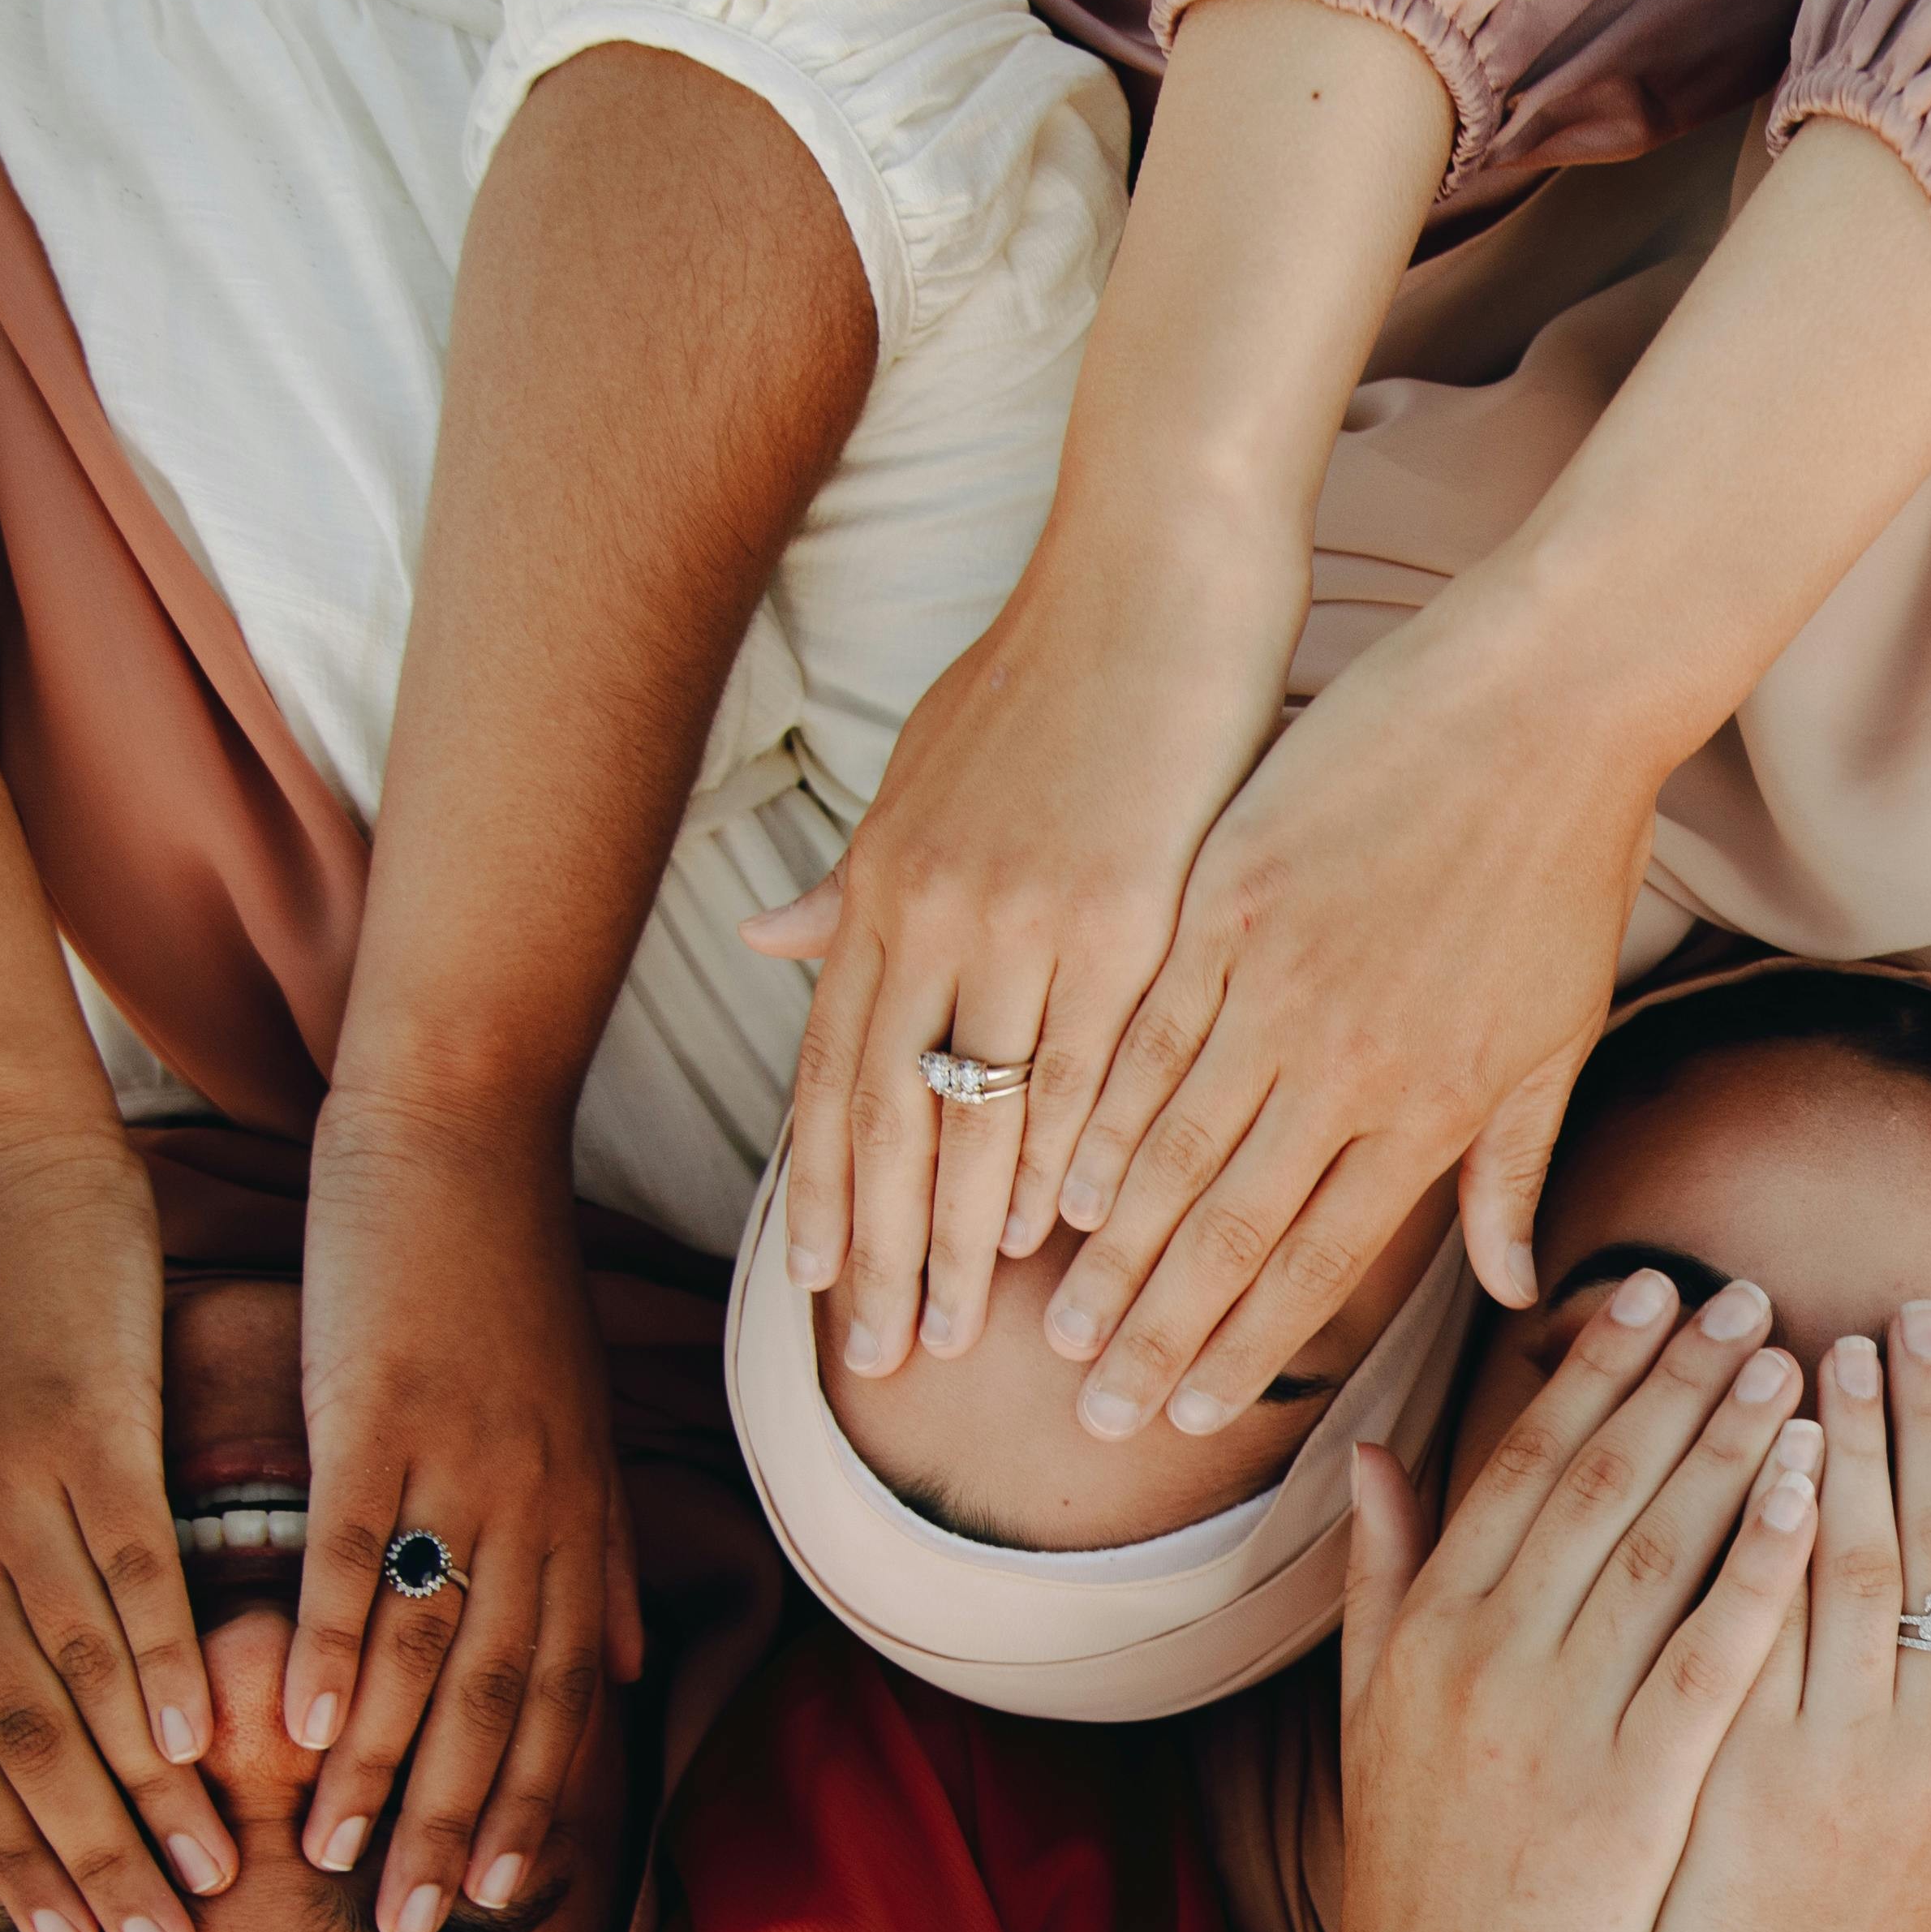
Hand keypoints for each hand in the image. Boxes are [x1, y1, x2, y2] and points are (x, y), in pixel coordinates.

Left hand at [0, 1140, 232, 1931]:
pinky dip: (162, 1662)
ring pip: (69, 1682)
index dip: (9, 1862)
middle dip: (81, 1866)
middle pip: (9, 1749)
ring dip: (138, 1795)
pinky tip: (207, 1733)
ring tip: (209, 1881)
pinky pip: (123, 1572)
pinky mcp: (76, 1436)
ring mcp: (4, 1499)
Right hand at [283, 1097, 636, 1931]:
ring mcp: (462, 1467)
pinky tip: (293, 1731)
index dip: (540, 1802)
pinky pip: (356, 1553)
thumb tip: (632, 1669)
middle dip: (467, 1823)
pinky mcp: (381, 1418)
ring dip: (390, 1768)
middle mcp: (537, 1510)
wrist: (463, 1143)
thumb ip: (599, 1559)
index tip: (508, 1903)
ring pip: (435, 1650)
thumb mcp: (574, 1436)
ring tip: (342, 1867)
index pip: (570, 1694)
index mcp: (578, 1520)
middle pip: (508, 1699)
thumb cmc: (504, 1292)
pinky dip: (332, 1647)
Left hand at [752, 532, 1303, 1384]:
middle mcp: (935, 911)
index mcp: (887, 884)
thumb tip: (774, 934)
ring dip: (959, 1237)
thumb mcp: (926, 768)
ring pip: (976, 1112)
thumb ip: (857, 873)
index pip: (834, 1070)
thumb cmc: (1050, 671)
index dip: (822, 1188)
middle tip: (875, 1357)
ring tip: (955, 1335)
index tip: (821, 1287)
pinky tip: (1049, 1237)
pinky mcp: (1125, 914)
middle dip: (877, 1248)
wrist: (1156, 573)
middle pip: (887, 1115)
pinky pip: (1080, 1064)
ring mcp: (1025, 918)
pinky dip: (1059, 1158)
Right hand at [1006, 595, 1657, 1444]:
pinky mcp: (1228, 898)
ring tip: (1053, 1324)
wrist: (1545, 703)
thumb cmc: (1567, 863)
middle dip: (1156, 1333)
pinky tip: (1053, 1179)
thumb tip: (1512, 1290)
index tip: (1190, 1413)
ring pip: (1173, 1146)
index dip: (1247, 1346)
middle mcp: (1349, 1064)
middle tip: (1094, 1414)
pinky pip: (1146, 1032)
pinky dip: (1097, 1113)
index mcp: (1432, 1106)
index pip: (1319, 1261)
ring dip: (1110, 1249)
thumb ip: (1516, 1167)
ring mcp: (1279, 981)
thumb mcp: (1563, 1030)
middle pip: (1230, 1229)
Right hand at [1321, 1273, 1822, 1931]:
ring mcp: (1554, 1723)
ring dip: (1730, 1447)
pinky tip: (1814, 1500)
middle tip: (1753, 1298)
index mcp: (1427, 1626)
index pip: (1523, 1462)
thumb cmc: (1415, 1877)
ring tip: (1797, 1368)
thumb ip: (1379, 1577)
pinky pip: (1706, 1659)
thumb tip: (1373, 1455)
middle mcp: (1483, 1654)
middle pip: (1597, 1482)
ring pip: (1654, 1548)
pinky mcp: (1627, 1795)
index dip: (1597, 1371)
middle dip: (1679, 1379)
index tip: (1657, 1292)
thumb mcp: (1367, 1713)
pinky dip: (1759, 1569)